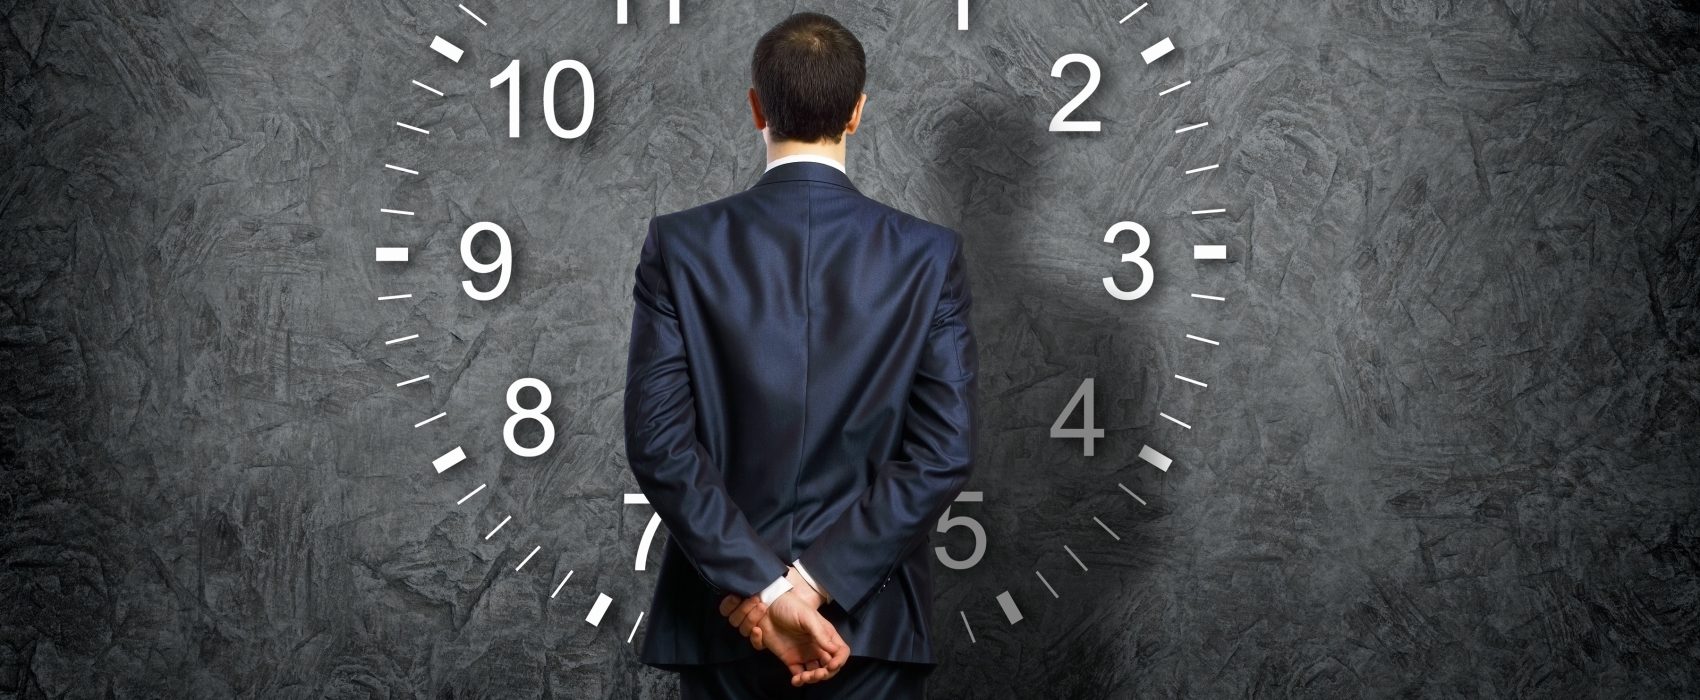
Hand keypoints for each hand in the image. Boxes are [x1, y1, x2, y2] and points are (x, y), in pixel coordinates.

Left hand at [717, 572, 848, 685]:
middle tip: (817, 674)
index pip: (840, 652)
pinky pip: (798, 674)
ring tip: (804, 677)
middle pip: (829, 667)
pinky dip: (798, 681)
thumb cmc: (791, 606)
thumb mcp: (807, 616)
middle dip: (826, 674)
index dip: (840, 661)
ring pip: (814, 673)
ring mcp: (804, 654)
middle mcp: (818, 647)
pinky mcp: (790, 659)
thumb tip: (834, 650)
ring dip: (812, 679)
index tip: (831, 665)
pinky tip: (795, 680)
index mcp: (826, 636)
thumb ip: (820, 633)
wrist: (769, 606)